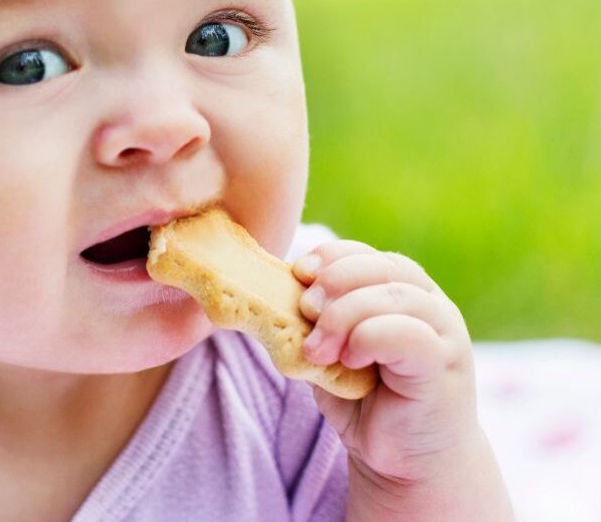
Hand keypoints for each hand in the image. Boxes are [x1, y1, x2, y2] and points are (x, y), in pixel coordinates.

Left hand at [292, 240, 512, 520]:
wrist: (406, 462)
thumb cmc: (366, 402)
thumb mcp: (330, 353)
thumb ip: (313, 323)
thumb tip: (272, 293)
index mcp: (403, 293)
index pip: (368, 254)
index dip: (332, 256)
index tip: (299, 272)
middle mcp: (430, 305)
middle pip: (382, 268)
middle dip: (335, 282)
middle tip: (305, 310)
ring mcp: (444, 332)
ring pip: (393, 296)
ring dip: (344, 315)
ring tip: (318, 350)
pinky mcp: (445, 364)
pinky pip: (408, 334)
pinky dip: (369, 338)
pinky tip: (350, 360)